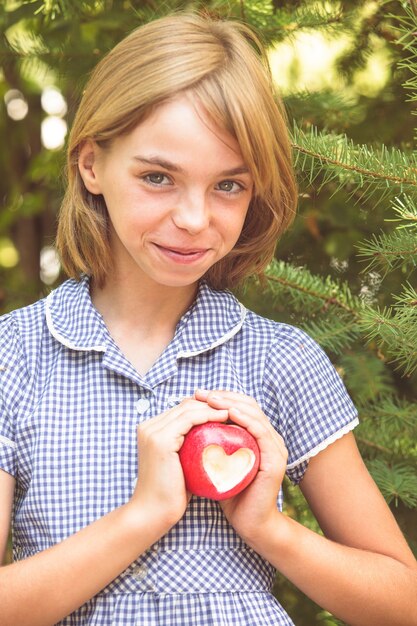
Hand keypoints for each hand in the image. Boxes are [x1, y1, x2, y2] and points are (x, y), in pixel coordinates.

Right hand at [130, 398, 228, 533]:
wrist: (153, 515)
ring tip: (233, 412)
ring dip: (213, 407)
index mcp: (150, 430)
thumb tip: (212, 442)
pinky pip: (190, 419)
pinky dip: (209, 416)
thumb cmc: (170, 495)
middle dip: (211, 404)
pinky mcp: (161, 440)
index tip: (227, 413)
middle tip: (233, 409)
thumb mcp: (180, 464)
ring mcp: (153, 432)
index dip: (205, 408)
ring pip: (188, 408)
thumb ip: (189, 449)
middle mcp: (148, 427)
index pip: (182, 410)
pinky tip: (225, 418)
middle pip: (185, 405)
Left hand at [194, 389, 287, 543]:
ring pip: (254, 414)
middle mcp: (269, 437)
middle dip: (223, 396)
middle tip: (201, 393)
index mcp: (257, 436)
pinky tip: (228, 414)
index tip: (197, 395)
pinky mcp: (276, 458)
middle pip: (248, 405)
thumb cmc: (230, 493)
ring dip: (231, 404)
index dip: (221, 397)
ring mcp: (275, 447)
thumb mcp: (217, 462)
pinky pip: (260, 432)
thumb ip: (210, 443)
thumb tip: (184, 425)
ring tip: (211, 400)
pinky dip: (245, 420)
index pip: (241, 406)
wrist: (249, 523)